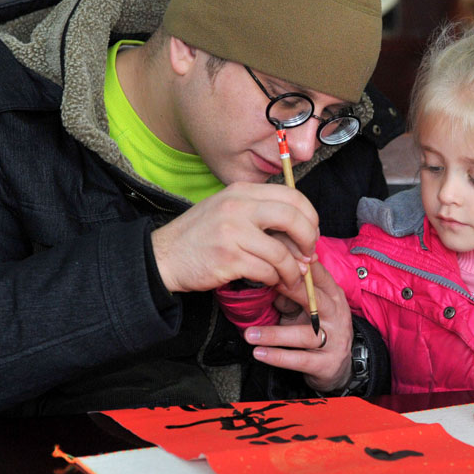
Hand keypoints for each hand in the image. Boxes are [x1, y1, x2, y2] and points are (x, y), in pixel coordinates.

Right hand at [151, 182, 318, 292]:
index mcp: (242, 191)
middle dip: (308, 240)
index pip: (292, 196)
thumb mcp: (230, 212)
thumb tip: (302, 236)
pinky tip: (273, 282)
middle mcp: (237, 206)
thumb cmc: (200, 236)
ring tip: (292, 277)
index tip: (309, 234)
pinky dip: (275, 280)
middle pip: (293, 218)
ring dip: (293, 270)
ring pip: (282, 252)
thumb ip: (262, 217)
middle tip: (307, 255)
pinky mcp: (228, 258)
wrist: (164, 255)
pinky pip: (266, 271)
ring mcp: (232, 232)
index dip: (310, 217)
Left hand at [243, 259, 352, 392]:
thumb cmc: (316, 328)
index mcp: (333, 296)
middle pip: (316, 300)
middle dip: (294, 290)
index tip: (278, 257)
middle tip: (269, 284)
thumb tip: (264, 279)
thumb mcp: (307, 308)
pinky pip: (300, 359)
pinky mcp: (327, 364)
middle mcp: (337, 315)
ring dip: (274, 334)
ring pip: (304, 335)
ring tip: (250, 334)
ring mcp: (335, 340)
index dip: (300, 266)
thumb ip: (290, 294)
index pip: (319, 275)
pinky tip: (259, 353)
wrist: (338, 367)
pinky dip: (278, 356)